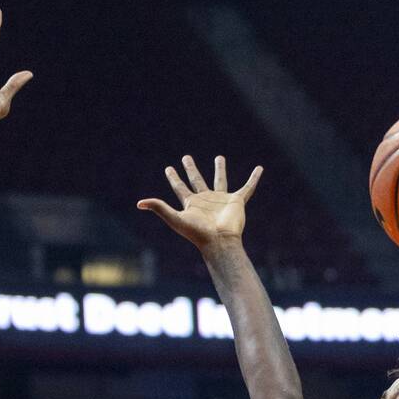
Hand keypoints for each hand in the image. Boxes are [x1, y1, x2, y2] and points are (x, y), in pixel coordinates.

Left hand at [137, 156, 262, 250]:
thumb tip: (139, 203)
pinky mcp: (237, 202)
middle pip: (196, 180)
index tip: (168, 168)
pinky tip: (259, 169)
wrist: (220, 241)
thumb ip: (159, 208)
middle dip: (190, 169)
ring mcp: (221, 200)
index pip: (179, 187)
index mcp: (191, 204)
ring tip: (219, 157)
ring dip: (219, 169)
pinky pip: (247, 188)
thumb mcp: (175, 218)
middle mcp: (205, 200)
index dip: (173, 178)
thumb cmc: (197, 233)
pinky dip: (254, 179)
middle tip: (186, 157)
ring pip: (220, 180)